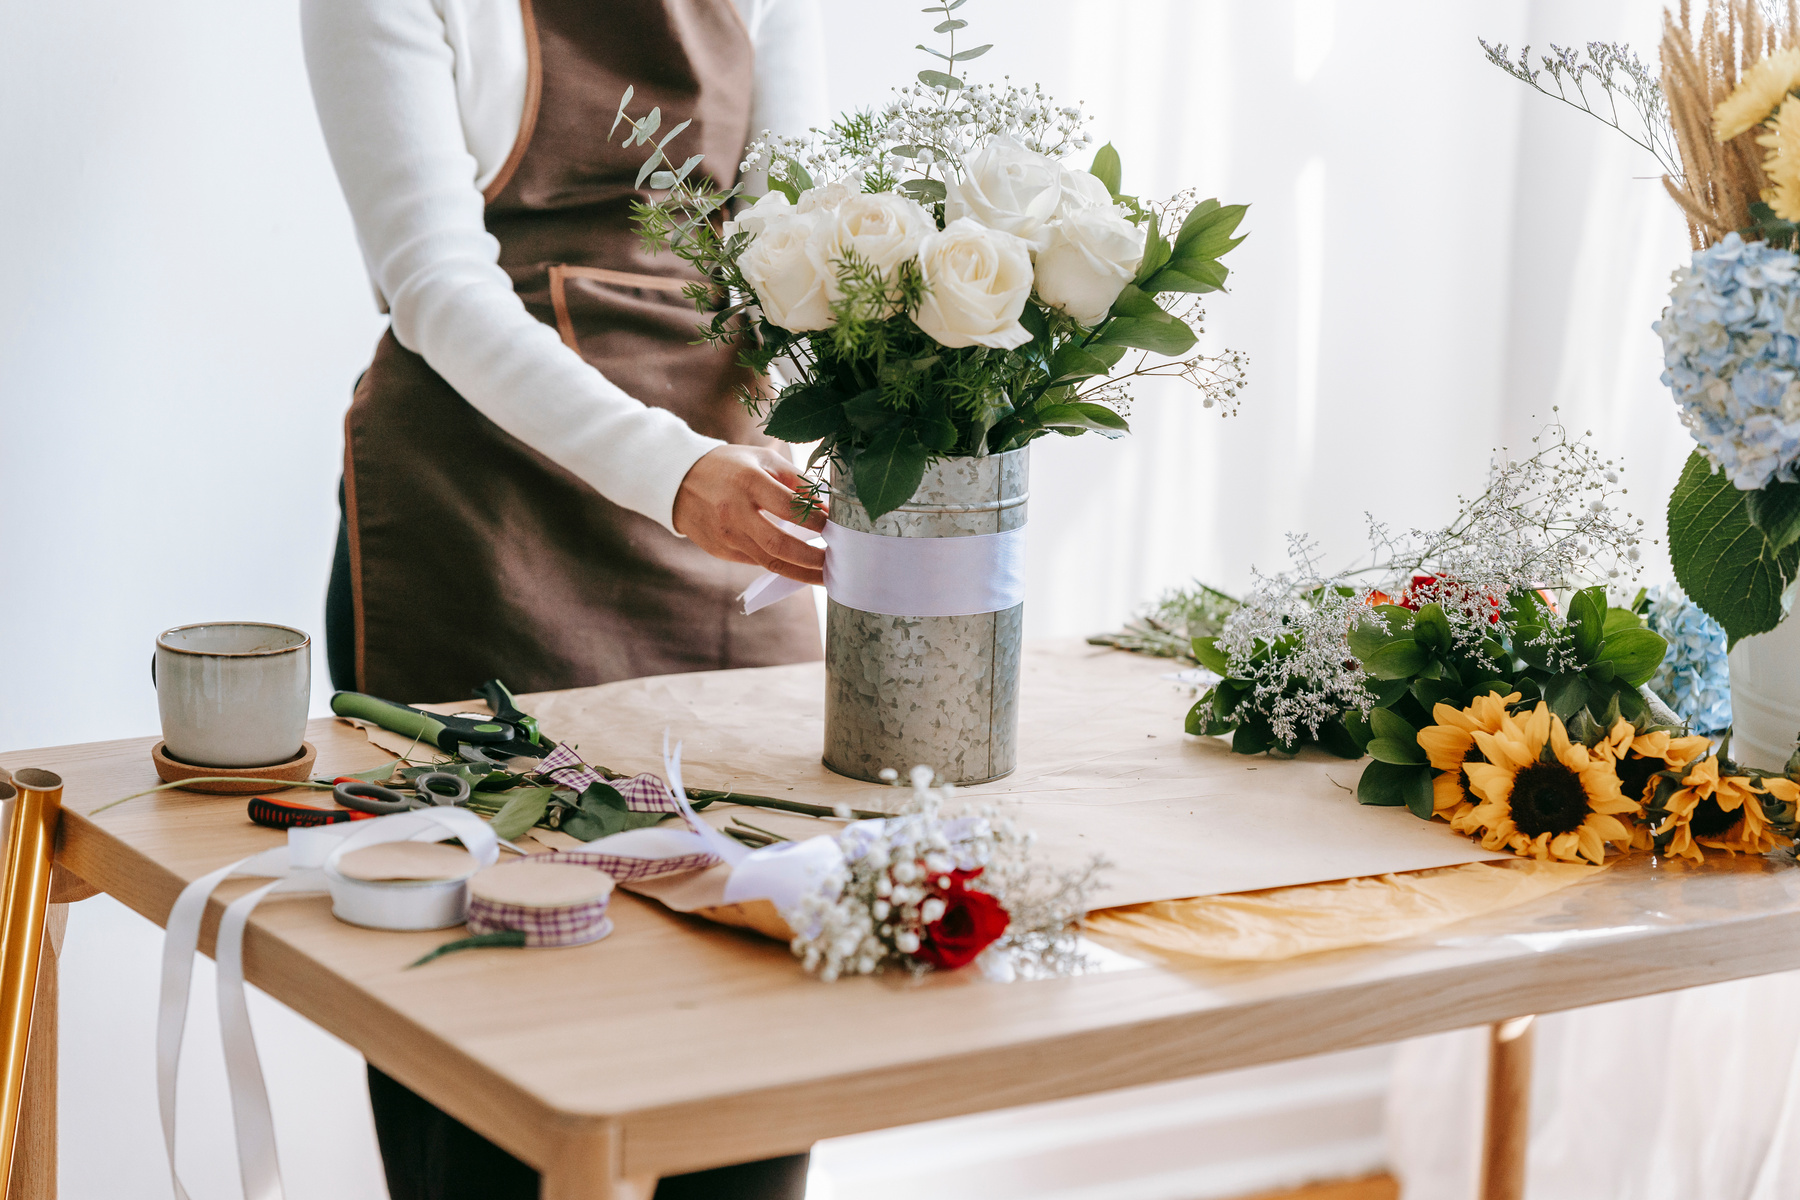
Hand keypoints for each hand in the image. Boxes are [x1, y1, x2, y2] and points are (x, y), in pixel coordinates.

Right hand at [672, 445, 826, 585]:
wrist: (678, 481)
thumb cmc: (731, 467)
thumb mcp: (763, 460)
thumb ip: (796, 480)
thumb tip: (827, 507)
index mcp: (748, 481)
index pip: (791, 507)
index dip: (817, 521)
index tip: (836, 527)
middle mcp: (734, 511)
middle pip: (780, 545)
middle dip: (813, 558)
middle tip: (836, 562)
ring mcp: (725, 535)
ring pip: (770, 562)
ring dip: (802, 573)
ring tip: (826, 575)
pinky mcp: (720, 551)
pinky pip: (757, 562)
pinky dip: (782, 567)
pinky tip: (802, 569)